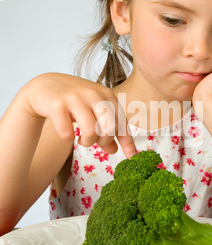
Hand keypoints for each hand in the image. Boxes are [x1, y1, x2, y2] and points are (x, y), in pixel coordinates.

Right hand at [22, 72, 136, 157]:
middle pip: (109, 129)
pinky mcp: (57, 105)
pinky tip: (66, 133)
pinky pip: (67, 134)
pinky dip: (68, 139)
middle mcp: (93, 94)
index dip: (128, 143)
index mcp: (107, 95)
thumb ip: (106, 129)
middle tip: (94, 141)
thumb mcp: (94, 112)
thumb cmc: (74, 101)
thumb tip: (115, 150)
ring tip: (81, 139)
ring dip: (87, 142)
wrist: (44, 87)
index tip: (133, 157)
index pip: (122, 123)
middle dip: (103, 141)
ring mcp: (75, 98)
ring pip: (91, 132)